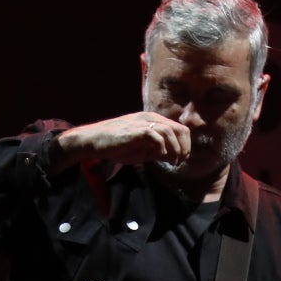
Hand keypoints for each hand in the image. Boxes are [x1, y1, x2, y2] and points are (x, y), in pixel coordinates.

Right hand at [54, 113, 192, 168]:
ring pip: (170, 132)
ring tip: (173, 162)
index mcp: (152, 121)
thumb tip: (172, 157)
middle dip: (184, 147)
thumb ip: (156, 150)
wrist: (94, 141)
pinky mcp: (136, 130)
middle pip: (179, 129)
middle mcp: (150, 118)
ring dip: (175, 149)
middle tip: (180, 161)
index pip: (178, 129)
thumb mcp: (141, 149)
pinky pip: (156, 136)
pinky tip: (160, 157)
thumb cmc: (116, 146)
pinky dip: (162, 148)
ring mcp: (143, 123)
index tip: (181, 159)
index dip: (185, 144)